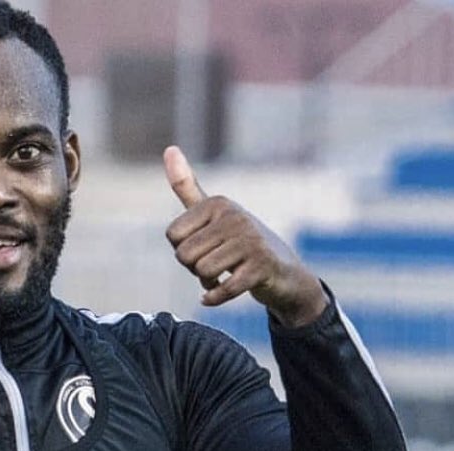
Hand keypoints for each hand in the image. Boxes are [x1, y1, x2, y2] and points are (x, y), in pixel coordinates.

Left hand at [163, 145, 327, 327]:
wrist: (283, 272)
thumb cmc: (240, 242)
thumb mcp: (213, 214)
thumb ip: (187, 187)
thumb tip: (169, 149)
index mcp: (217, 203)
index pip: (173, 236)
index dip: (183, 251)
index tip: (203, 250)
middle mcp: (234, 216)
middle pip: (185, 256)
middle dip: (194, 270)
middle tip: (213, 268)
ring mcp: (250, 240)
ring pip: (203, 272)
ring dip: (207, 284)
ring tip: (222, 278)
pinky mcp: (262, 265)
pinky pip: (225, 288)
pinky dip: (214, 298)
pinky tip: (213, 298)